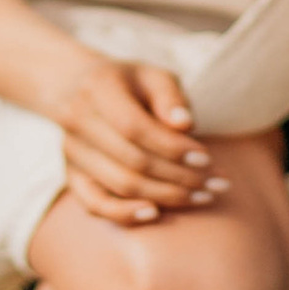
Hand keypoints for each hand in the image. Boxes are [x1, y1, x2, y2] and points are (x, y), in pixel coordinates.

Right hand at [51, 53, 222, 224]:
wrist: (79, 89)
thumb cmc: (129, 82)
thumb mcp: (153, 75)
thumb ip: (170, 96)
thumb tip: (185, 126)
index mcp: (97, 88)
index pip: (134, 127)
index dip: (171, 147)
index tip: (206, 158)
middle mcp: (77, 121)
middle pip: (132, 161)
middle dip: (180, 176)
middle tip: (217, 182)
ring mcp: (71, 151)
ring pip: (120, 185)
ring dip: (167, 196)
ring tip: (204, 196)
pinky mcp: (71, 175)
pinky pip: (94, 205)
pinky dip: (124, 214)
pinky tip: (156, 213)